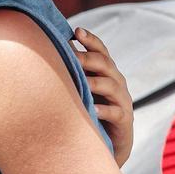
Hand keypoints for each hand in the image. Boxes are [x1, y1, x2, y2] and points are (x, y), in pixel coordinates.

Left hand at [73, 27, 133, 166]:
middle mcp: (117, 82)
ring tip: (83, 83)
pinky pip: (116, 112)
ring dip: (96, 83)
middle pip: (105, 64)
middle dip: (88, 58)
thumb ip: (75, 72)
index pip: (101, 51)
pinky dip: (105, 110)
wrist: (112, 142)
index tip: (76, 31)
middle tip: (72, 56)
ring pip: (112, 85)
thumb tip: (51, 51)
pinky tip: (94, 110)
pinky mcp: (124, 120)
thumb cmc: (93, 110)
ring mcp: (122, 100)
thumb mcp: (84, 89)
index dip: (90, 40)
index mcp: (107, 72)